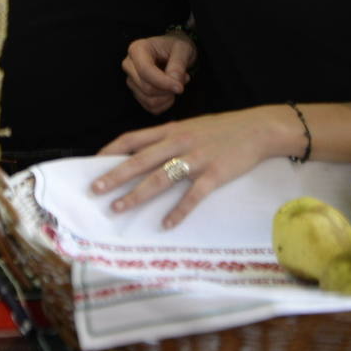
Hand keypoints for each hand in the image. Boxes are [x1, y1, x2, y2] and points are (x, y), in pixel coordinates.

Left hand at [89, 105, 285, 228]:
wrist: (257, 128)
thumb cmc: (221, 129)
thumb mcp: (188, 127)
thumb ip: (166, 139)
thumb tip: (141, 153)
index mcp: (169, 130)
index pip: (131, 139)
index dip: (110, 150)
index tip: (92, 162)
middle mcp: (177, 142)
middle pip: (139, 160)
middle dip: (115, 176)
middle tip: (95, 190)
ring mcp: (196, 158)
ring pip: (159, 179)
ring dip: (137, 195)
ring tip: (118, 208)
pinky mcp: (215, 174)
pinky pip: (193, 195)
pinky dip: (178, 211)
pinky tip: (166, 224)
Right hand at [121, 32, 195, 113]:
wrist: (173, 52)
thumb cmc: (176, 48)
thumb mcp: (183, 49)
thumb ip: (178, 64)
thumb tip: (175, 82)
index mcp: (137, 49)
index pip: (145, 71)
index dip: (163, 82)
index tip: (180, 88)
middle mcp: (129, 65)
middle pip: (146, 88)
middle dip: (167, 90)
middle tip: (182, 81)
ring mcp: (131, 80)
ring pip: (148, 100)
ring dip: (167, 97)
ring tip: (176, 84)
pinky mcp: (136, 92)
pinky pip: (150, 107)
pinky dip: (165, 104)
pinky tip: (170, 92)